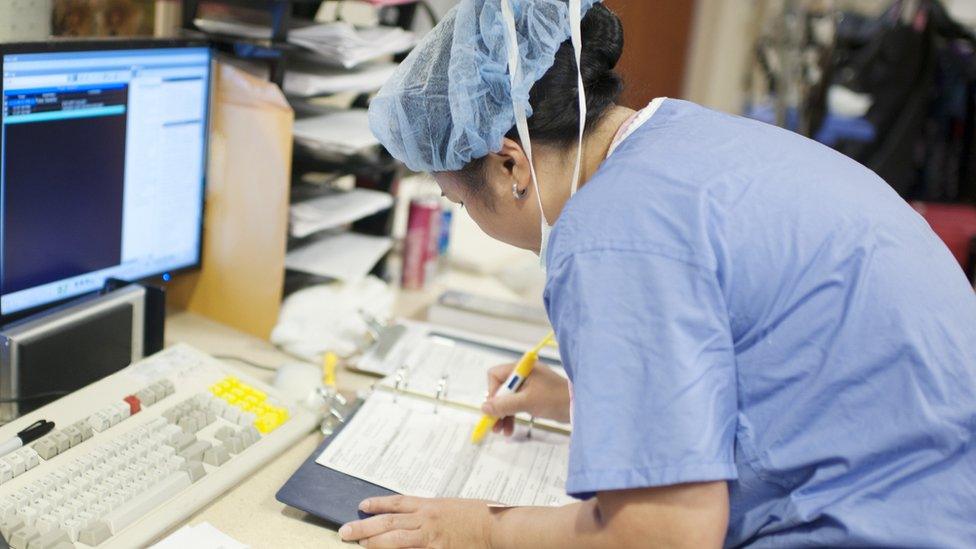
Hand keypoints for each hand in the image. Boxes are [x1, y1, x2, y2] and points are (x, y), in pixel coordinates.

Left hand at [339, 496, 492, 548]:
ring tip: (357, 544)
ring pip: (394, 539)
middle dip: (364, 527)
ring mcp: (430, 538)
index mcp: (430, 505)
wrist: (497, 526)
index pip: (397, 503)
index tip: (362, 506)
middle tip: (345, 531)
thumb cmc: (481, 515)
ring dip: (373, 542)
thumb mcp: (453, 508)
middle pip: (388, 522)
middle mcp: (426, 519)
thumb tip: (417, 519)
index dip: (378, 504)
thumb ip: (433, 515)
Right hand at [482, 361, 569, 435]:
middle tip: (493, 424)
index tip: (496, 408)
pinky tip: (509, 429)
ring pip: (507, 399)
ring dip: (502, 415)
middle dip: (496, 407)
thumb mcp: (527, 402)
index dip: (493, 392)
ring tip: (500, 431)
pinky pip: (516, 405)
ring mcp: (528, 386)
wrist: (577, 406)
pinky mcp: (532, 397)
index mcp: (521, 369)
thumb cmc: (554, 399)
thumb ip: (504, 405)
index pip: (495, 375)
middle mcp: (522, 375)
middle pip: (500, 389)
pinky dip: (511, 416)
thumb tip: (484, 408)